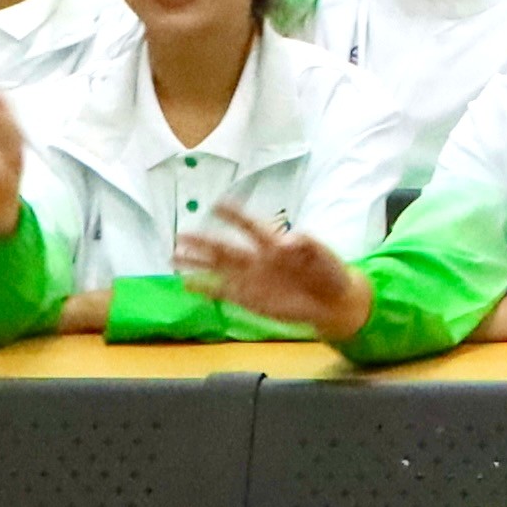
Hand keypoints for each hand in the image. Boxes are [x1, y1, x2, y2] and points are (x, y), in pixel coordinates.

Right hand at [173, 214, 376, 346]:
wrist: (332, 302)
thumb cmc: (329, 271)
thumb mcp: (323, 254)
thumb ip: (308, 244)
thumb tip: (288, 241)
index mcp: (274, 243)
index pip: (251, 226)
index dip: (235, 216)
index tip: (217, 204)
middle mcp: (257, 258)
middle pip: (225, 247)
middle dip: (203, 241)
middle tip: (180, 234)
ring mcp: (251, 278)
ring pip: (218, 268)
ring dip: (197, 262)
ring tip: (173, 256)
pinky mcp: (249, 298)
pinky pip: (222, 292)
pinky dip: (205, 288)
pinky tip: (186, 284)